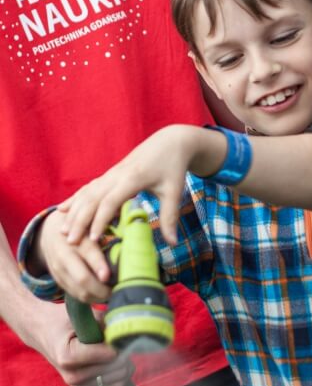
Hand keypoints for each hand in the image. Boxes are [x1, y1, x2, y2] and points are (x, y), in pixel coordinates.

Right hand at [25, 298, 133, 385]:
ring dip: (125, 364)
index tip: (121, 333)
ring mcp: (78, 385)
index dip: (120, 343)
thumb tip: (127, 331)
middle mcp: (72, 376)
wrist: (44, 332)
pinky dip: (120, 373)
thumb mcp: (81, 316)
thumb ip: (104, 324)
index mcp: (69, 356)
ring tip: (118, 348)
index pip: (108, 355)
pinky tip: (115, 360)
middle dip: (125, 352)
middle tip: (122, 339)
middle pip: (115, 368)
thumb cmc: (62, 321)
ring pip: (118, 380)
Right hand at [38, 210, 111, 302]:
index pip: (89, 253)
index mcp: (76, 239)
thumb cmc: (78, 227)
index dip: (99, 266)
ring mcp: (59, 271)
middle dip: (101, 289)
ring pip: (79, 291)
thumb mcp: (89, 224)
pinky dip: (89, 297)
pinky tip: (100, 294)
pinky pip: (74, 295)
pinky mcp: (58, 281)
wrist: (48, 233)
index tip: (108, 276)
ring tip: (112, 294)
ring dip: (97, 297)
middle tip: (119, 290)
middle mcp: (65, 256)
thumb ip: (103, 231)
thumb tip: (128, 242)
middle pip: (82, 278)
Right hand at [59, 125, 192, 244]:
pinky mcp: (110, 174)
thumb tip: (173, 243)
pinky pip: (89, 187)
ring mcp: (111, 173)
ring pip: (87, 193)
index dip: (100, 220)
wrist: (170, 141)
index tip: (93, 239)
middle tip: (71, 242)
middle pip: (93, 198)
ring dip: (74, 211)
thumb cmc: (173, 167)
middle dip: (80, 220)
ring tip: (63, 232)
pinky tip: (63, 209)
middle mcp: (117, 175)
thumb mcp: (174, 192)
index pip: (111, 201)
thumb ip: (170, 217)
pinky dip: (76, 199)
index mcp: (133, 178)